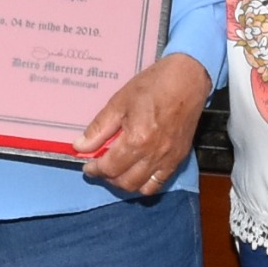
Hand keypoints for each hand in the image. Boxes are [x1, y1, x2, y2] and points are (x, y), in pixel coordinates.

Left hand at [75, 53, 208, 195]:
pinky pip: (159, 183)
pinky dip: (145, 183)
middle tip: (100, 166)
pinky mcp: (179, 159)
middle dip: (108, 178)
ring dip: (125, 183)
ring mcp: (168, 159)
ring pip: (141, 187)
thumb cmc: (153, 85)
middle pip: (124, 182)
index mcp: (137, 139)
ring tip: (118, 170)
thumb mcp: (119, 102)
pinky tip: (137, 171)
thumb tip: (80, 146)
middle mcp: (153, 155)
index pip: (109, 167)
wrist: (187, 79)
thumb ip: (99, 128)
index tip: (88, 166)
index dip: (94, 169)